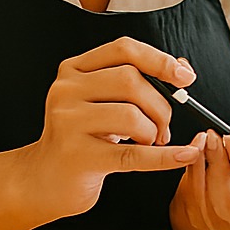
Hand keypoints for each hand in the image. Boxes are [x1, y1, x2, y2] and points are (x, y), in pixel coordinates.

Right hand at [27, 37, 200, 219]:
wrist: (44, 179)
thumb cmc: (81, 138)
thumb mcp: (102, 101)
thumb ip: (138, 80)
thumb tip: (183, 68)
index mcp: (74, 70)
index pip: (123, 50)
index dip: (159, 60)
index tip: (185, 77)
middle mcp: (66, 90)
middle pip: (130, 81)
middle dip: (160, 105)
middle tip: (164, 126)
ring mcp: (68, 123)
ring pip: (131, 115)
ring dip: (153, 131)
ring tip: (150, 142)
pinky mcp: (78, 156)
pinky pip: (133, 155)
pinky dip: (165, 157)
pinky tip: (183, 155)